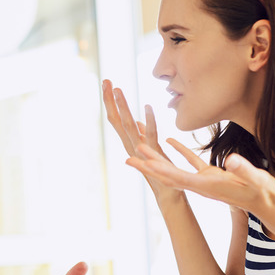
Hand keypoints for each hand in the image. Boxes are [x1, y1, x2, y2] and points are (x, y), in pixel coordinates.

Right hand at [102, 79, 175, 200]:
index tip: (108, 84)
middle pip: (117, 119)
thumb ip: (143, 134)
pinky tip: (148, 106)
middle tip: (106, 81)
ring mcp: (141, 149)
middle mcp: (132, 145)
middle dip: (111, 100)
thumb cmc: (160, 170)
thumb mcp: (150, 149)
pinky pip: (151, 134)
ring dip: (122, 107)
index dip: (111, 102)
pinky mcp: (154, 154)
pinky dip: (149, 120)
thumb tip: (139, 121)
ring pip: (128, 125)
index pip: (117, 119)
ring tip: (118, 89)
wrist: (168, 193)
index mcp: (130, 142)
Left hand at [128, 139, 274, 217]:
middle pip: (168, 175)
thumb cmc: (262, 193)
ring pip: (174, 167)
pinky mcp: (210, 174)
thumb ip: (243, 170)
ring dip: (157, 158)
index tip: (143, 163)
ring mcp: (203, 180)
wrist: (268, 204)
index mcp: (207, 186)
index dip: (160, 170)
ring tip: (141, 145)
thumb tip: (231, 161)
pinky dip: (179, 150)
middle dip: (148, 166)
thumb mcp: (255, 180)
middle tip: (128, 157)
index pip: (178, 177)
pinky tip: (169, 140)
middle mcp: (200, 184)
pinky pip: (190, 161)